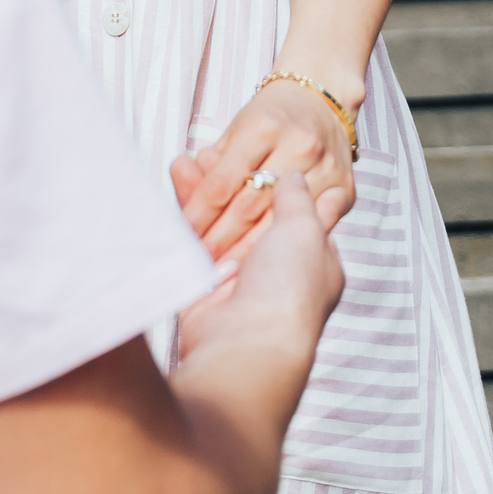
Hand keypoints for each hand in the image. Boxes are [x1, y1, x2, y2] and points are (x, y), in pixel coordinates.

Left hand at [169, 81, 355, 258]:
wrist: (324, 100)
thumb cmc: (271, 117)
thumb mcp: (236, 129)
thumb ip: (213, 163)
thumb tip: (184, 183)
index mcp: (262, 127)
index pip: (222, 184)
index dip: (199, 216)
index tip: (184, 240)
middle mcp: (297, 145)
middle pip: (250, 207)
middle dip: (221, 241)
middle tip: (200, 266)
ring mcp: (325, 167)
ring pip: (280, 222)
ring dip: (250, 252)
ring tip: (226, 273)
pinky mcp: (345, 187)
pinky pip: (313, 225)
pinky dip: (288, 245)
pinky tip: (268, 262)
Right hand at [174, 174, 342, 365]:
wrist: (248, 340)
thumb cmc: (289, 289)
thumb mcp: (306, 230)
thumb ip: (297, 200)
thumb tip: (294, 177)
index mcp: (313, 261)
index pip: (297, 214)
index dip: (278, 183)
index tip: (260, 158)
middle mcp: (277, 270)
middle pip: (254, 215)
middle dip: (234, 183)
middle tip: (216, 153)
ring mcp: (239, 278)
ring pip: (221, 224)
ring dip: (205, 191)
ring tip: (190, 159)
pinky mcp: (203, 283)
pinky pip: (193, 239)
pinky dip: (185, 209)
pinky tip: (179, 178)